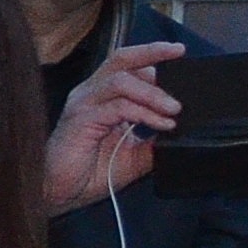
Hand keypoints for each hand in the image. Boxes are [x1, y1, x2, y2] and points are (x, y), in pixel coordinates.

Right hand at [42, 46, 180, 214]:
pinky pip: (117, 107)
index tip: (180, 56)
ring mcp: (83, 105)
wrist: (63, 195)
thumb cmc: (92, 174)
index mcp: (103, 97)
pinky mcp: (80, 120)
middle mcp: (91, 94)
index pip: (128, 66)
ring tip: (175, 109)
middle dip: (152, 52)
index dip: (154, 58)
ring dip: (153, 93)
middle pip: (121, 60)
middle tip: (179, 54)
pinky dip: (143, 112)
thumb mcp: (137, 154)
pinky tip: (161, 123)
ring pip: (122, 80)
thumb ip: (156, 137)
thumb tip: (184, 127)